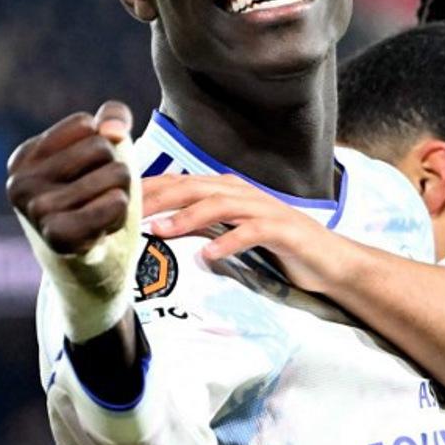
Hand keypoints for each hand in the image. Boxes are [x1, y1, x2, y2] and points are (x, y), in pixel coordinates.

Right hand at [6, 101, 141, 340]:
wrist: (93, 273)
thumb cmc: (98, 205)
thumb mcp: (106, 153)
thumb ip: (113, 118)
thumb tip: (112, 131)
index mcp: (23, 158)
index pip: (87, 124)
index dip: (104, 149)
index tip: (88, 178)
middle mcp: (19, 182)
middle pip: (102, 147)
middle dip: (115, 172)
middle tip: (97, 202)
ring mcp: (35, 210)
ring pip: (115, 174)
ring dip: (121, 195)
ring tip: (99, 217)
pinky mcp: (58, 236)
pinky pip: (115, 202)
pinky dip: (120, 215)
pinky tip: (103, 232)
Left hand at [142, 173, 342, 293]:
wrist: (328, 261)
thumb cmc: (276, 248)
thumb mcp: (230, 234)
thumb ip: (200, 226)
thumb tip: (159, 227)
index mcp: (227, 191)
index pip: (180, 183)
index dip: (148, 189)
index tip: (116, 200)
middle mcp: (243, 193)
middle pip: (194, 186)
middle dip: (158, 197)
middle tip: (127, 211)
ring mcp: (264, 209)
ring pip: (220, 204)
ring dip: (187, 216)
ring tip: (161, 232)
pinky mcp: (282, 230)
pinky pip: (252, 232)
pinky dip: (228, 241)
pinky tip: (208, 256)